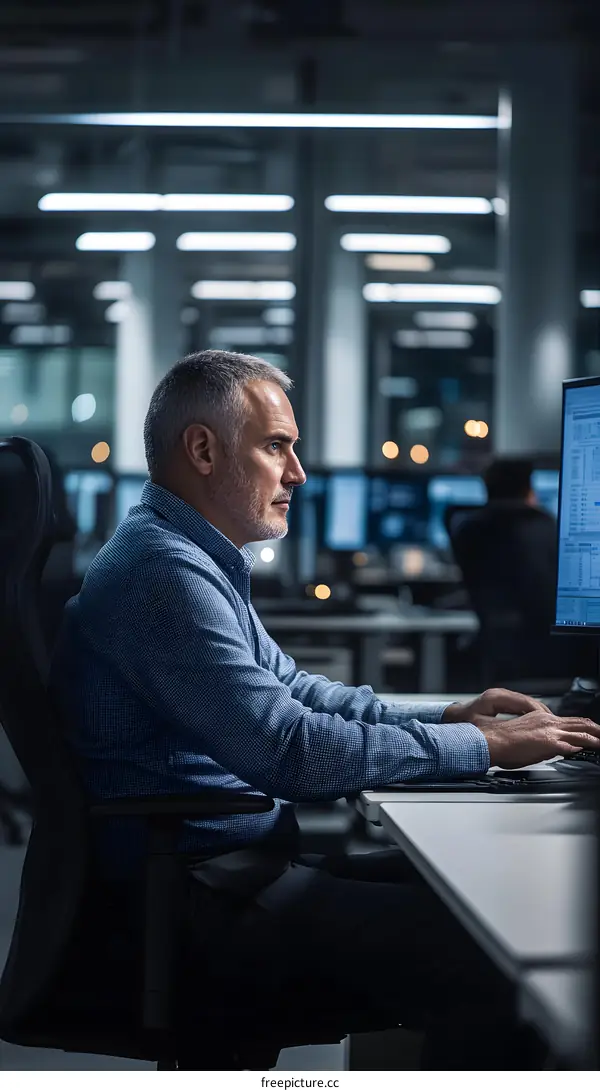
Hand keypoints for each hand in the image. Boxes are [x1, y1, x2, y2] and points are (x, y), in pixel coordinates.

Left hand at [442, 688, 550, 724]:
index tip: (549, 723)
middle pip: (529, 703)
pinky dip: (529, 716)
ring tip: (547, 728)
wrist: (449, 721)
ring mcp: (500, 698)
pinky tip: (534, 726)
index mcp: (496, 698)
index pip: (526, 702)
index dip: (540, 714)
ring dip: (537, 716)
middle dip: (542, 715)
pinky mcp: (499, 703)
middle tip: (553, 727)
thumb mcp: (481, 728)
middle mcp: (499, 695)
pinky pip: (520, 708)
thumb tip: (521, 730)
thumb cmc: (460, 724)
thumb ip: (501, 729)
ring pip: (526, 705)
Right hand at [477, 711, 599, 768]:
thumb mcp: (522, 735)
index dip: (581, 726)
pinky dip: (583, 748)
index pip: (568, 721)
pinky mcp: (550, 743)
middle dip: (594, 730)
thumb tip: (548, 747)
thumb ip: (538, 739)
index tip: (589, 731)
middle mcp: (548, 722)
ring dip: (594, 739)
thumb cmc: (500, 740)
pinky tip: (588, 751)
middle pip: (579, 724)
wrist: (491, 740)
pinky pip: (573, 746)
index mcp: (540, 718)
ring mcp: (550, 732)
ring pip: (581, 733)